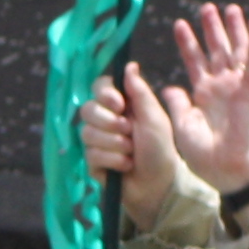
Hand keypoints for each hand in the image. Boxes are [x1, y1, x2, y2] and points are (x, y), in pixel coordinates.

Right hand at [80, 64, 178, 228]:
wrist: (158, 183)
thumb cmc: (161, 148)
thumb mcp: (154, 117)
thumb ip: (140, 92)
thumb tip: (130, 65)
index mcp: (121, 105)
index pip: (99, 87)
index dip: (104, 94)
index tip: (119, 104)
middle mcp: (105, 120)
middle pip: (87, 109)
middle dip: (110, 122)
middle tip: (129, 131)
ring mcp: (96, 141)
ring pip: (87, 133)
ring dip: (114, 143)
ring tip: (131, 152)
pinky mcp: (92, 161)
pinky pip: (91, 154)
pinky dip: (113, 160)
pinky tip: (125, 165)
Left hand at [160, 4, 248, 196]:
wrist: (226, 169)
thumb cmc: (204, 155)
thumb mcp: (181, 126)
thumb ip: (176, 104)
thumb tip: (169, 87)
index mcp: (202, 94)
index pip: (194, 61)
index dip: (187, 43)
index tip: (179, 24)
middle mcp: (220, 87)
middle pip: (216, 50)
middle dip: (211, 29)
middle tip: (206, 7)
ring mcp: (236, 87)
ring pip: (235, 51)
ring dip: (233, 29)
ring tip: (230, 7)